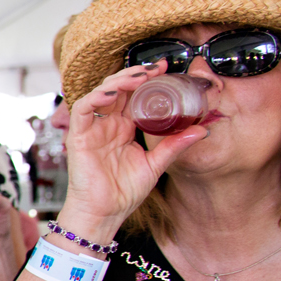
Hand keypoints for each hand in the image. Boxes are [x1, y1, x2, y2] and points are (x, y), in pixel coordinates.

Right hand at [62, 60, 205, 234]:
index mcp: (124, 128)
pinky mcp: (78, 136)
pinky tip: (113, 93)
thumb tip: (201, 130)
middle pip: (118, 88)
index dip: (148, 80)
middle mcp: (107, 124)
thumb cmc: (123, 192)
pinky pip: (83, 109)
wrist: (104, 213)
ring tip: (139, 76)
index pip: (135, 96)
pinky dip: (96, 98)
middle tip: (156, 67)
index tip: (166, 69)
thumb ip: (175, 146)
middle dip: (136, 74)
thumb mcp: (156, 165)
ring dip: (119, 81)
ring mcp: (92, 129)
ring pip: (101, 93)